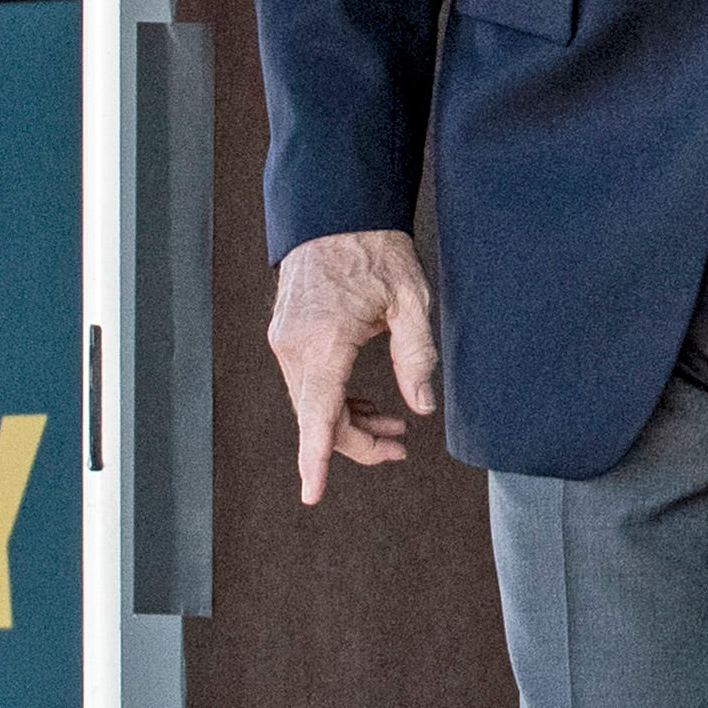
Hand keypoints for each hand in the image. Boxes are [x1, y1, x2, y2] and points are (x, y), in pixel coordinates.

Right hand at [268, 229, 436, 503]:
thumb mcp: (409, 301)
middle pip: (319, 417)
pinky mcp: (286, 336)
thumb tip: (422, 408)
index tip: (311, 494)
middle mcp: (295, 347)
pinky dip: (334, 400)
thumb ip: (416, 357)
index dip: (316, 460)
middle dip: (356, 442)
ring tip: (393, 425)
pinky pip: (308, 383)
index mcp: (325, 342)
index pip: (319, 414)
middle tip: (401, 447)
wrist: (335, 213)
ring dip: (348, 421)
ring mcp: (285, 342)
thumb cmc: (375, 251)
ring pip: (312, 403)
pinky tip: (365, 402)